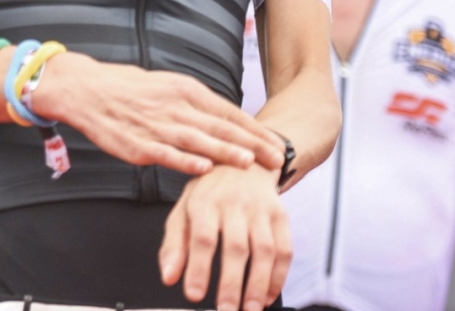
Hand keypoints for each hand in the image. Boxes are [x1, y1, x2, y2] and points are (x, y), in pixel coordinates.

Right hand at [30, 54, 283, 172]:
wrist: (86, 90)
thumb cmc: (128, 88)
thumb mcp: (167, 85)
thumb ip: (195, 104)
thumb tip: (225, 119)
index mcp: (185, 89)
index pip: (227, 111)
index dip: (254, 128)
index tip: (276, 142)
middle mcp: (174, 105)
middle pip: (219, 126)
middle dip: (251, 143)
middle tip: (277, 157)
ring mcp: (156, 125)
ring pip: (197, 140)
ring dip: (224, 151)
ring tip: (249, 162)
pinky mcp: (137, 144)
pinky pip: (165, 154)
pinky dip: (185, 160)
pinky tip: (203, 168)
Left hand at [158, 164, 289, 310]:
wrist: (244, 159)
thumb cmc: (209, 192)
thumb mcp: (183, 210)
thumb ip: (174, 245)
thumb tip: (169, 277)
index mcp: (205, 202)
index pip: (202, 238)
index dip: (199, 268)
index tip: (194, 295)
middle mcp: (234, 204)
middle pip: (236, 247)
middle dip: (232, 285)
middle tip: (226, 310)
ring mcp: (261, 210)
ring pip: (265, 251)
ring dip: (259, 285)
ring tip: (250, 309)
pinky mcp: (281, 216)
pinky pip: (285, 250)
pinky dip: (279, 277)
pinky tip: (268, 295)